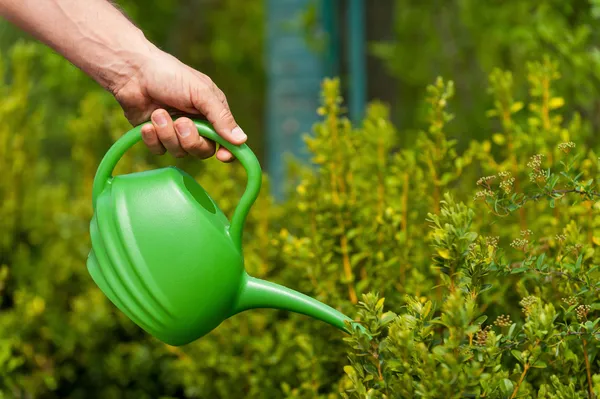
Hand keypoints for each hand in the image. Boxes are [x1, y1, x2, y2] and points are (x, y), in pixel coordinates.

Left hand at [111, 47, 244, 161]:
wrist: (132, 72)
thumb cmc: (170, 75)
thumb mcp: (201, 93)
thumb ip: (221, 117)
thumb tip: (242, 140)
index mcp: (212, 113)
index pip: (227, 140)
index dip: (227, 151)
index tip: (223, 157)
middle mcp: (197, 125)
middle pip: (202, 150)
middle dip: (190, 139)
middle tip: (180, 122)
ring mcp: (175, 132)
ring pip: (179, 152)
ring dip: (167, 134)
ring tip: (158, 113)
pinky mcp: (155, 136)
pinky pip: (159, 151)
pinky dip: (152, 138)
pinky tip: (147, 124)